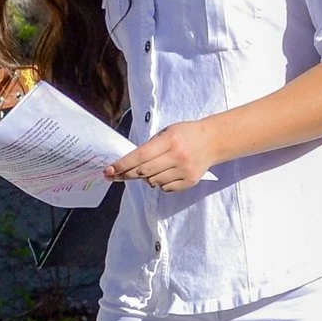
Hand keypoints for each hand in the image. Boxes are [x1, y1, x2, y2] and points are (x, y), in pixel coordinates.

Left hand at [107, 119, 221, 191]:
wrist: (213, 141)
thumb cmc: (186, 134)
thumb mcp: (167, 132)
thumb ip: (150, 147)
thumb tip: (128, 163)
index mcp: (170, 141)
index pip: (140, 156)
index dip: (122, 165)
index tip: (109, 171)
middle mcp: (177, 157)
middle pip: (144, 172)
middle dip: (127, 174)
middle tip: (116, 174)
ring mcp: (184, 171)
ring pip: (153, 182)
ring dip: (145, 178)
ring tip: (152, 168)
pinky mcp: (190, 181)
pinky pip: (165, 188)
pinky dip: (159, 183)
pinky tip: (164, 173)